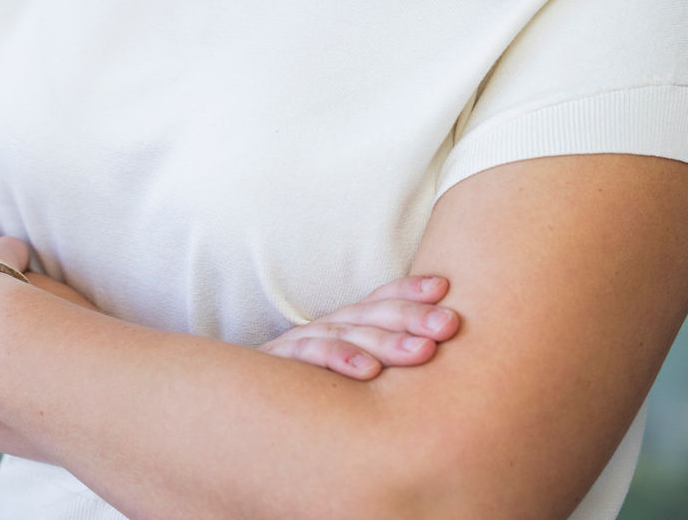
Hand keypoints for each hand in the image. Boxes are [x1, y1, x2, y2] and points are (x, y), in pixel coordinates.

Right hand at [257, 274, 458, 378]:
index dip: (411, 290)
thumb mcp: (343, 365)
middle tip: (450, 324)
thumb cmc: (304, 387)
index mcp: (347, 322)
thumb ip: (376, 356)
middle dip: (415, 316)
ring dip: (388, 341)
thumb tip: (429, 359)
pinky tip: (367, 372)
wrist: (237, 398)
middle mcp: (329, 324)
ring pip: (350, 333)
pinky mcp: (280, 362)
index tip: (444, 288)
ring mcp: (304, 340)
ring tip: (423, 352)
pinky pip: (312, 357)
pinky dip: (340, 360)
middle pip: (375, 313)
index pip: (381, 298)